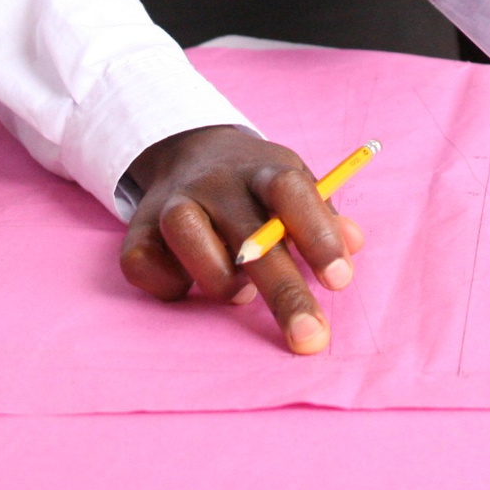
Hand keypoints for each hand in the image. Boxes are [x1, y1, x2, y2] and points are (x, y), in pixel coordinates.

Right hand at [119, 125, 366, 354]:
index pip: (290, 190)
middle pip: (248, 233)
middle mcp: (214, 181)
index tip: (338, 281)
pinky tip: (188, 289)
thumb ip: (324, 215)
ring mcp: (172, 201)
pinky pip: (142, 264)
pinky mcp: (137, 229)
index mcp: (262, 167)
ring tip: (241, 295)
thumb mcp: (296, 185)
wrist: (191, 151)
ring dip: (221, 279)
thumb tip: (353, 243)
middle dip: (282, 291)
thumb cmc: (258, 186)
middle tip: (310, 337)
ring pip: (187, 236)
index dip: (316, 234)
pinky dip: (167, 286)